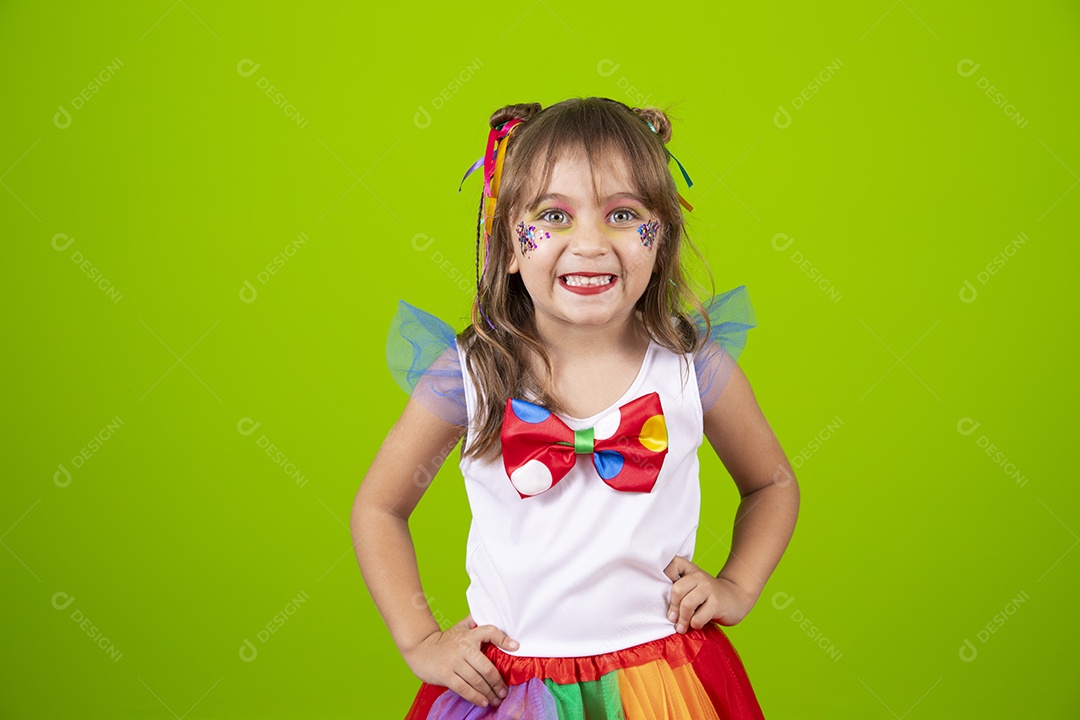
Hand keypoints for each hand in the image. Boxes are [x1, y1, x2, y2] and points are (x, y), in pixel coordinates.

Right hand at [402, 613, 519, 708]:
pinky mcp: (445, 674)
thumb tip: (491, 612)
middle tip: (504, 692)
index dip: (503, 639)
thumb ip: (474, 622)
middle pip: (486, 667)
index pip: (489, 631)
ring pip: (477, 680)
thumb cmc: (444, 640)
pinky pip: (464, 688)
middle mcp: (463, 647)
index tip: (516, 647)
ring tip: (496, 700)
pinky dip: (475, 697)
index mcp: (468, 635)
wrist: (420, 649)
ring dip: (489, 693)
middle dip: (498, 682)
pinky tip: (483, 702)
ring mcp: (454, 662)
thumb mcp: (459, 628)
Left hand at [663, 555, 755, 631]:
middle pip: (676, 590)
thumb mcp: (694, 587)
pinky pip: (698, 618)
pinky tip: (696, 624)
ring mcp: (709, 588)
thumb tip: (662, 608)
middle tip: (672, 619)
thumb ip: (679, 590)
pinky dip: (694, 624)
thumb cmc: (709, 596)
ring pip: (686, 604)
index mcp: (690, 570)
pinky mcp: (717, 603)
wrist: (736, 598)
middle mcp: (699, 576)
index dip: (663, 575)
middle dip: (673, 608)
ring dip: (682, 620)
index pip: (672, 564)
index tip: (662, 591)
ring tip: (682, 627)